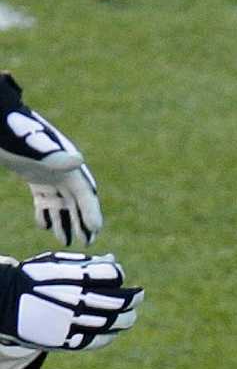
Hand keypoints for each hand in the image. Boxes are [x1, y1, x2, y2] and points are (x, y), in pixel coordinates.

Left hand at [0, 74, 103, 243]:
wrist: (1, 124)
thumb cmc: (18, 132)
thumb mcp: (36, 145)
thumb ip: (56, 155)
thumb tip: (78, 160)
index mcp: (68, 165)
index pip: (85, 193)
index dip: (91, 212)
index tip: (95, 230)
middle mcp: (63, 172)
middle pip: (77, 202)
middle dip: (82, 222)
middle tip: (87, 244)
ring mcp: (49, 175)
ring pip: (62, 203)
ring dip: (65, 222)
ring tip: (65, 242)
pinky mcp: (36, 178)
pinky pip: (45, 200)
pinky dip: (45, 213)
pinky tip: (43, 226)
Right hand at [0, 252, 142, 351]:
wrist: (4, 302)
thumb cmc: (33, 278)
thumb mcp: (55, 262)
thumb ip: (86, 263)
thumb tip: (114, 260)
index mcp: (73, 276)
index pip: (113, 274)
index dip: (119, 275)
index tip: (120, 277)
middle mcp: (75, 298)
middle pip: (119, 301)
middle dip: (133, 299)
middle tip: (139, 297)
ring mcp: (71, 321)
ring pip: (112, 323)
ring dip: (126, 319)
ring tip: (131, 316)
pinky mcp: (65, 340)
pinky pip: (96, 341)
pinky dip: (110, 336)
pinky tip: (114, 331)